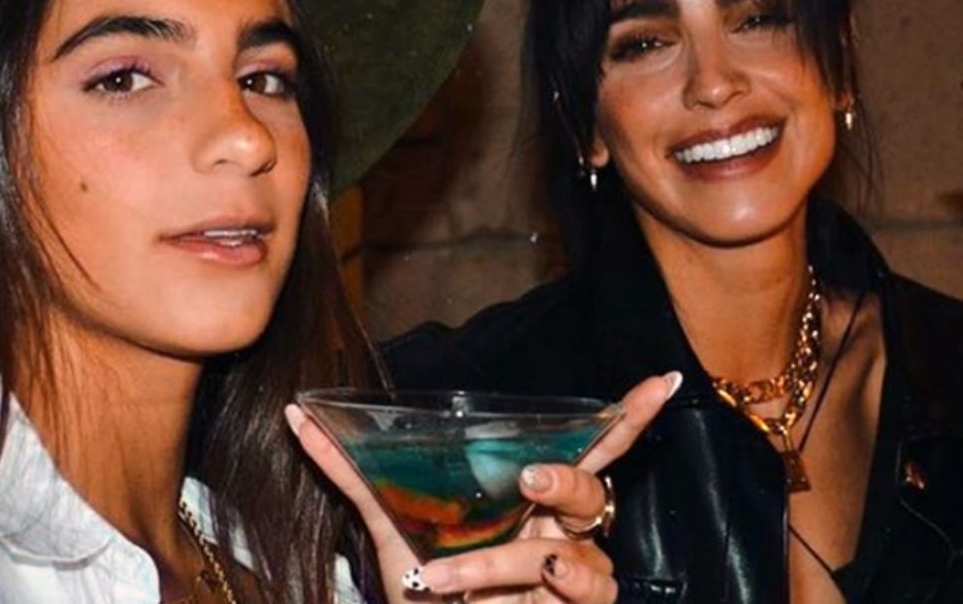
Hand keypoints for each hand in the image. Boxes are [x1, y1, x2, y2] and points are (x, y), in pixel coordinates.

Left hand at [285, 372, 680, 602]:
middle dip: (565, 480)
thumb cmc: (427, 588)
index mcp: (535, 497)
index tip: (665, 381)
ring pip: (570, 557)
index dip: (630, 417)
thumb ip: (352, 471)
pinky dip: (516, 601)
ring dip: (504, 565)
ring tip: (445, 580)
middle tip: (528, 479)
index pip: (594, 448)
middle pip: (594, 492)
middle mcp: (564, 533)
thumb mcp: (388, 526)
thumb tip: (297, 414)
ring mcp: (572, 583)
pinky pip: (571, 601)